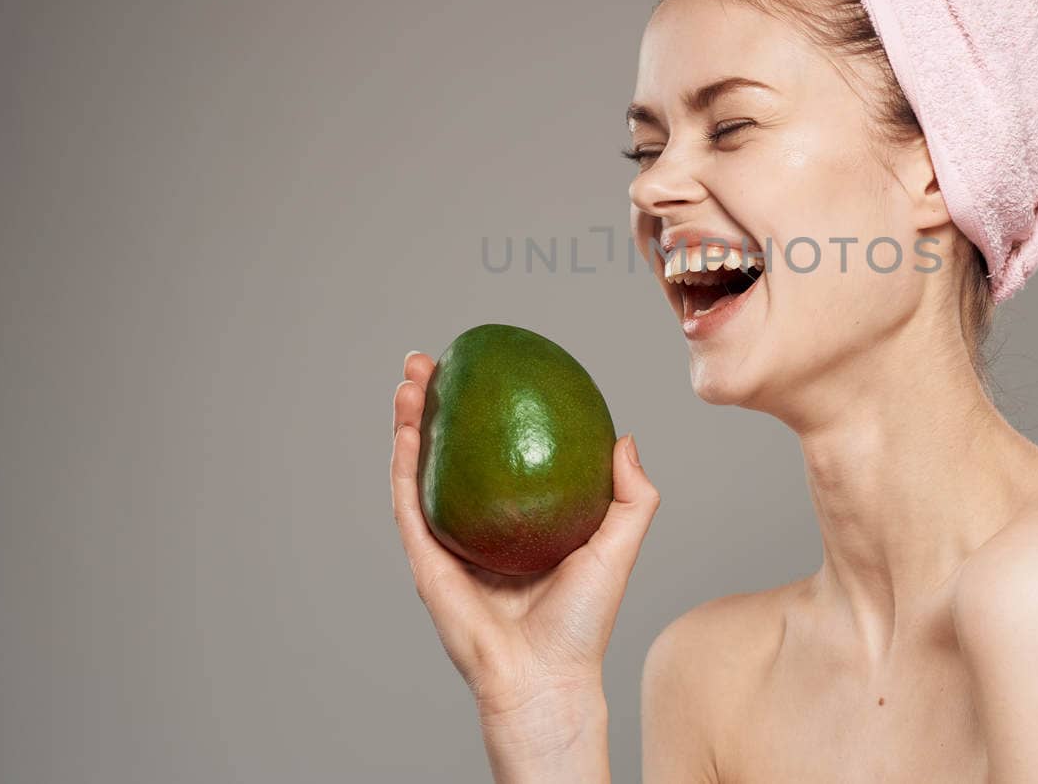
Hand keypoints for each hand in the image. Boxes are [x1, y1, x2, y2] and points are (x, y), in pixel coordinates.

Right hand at [390, 351, 661, 716]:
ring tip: (411, 379)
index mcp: (517, 518)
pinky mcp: (426, 561)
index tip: (485, 366)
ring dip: (408, 421)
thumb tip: (625, 437)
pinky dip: (404, 464)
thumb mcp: (620, 544)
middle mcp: (477, 524)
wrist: (547, 677)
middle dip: (433, 401)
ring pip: (419, 468)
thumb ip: (633, 494)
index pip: (496, 449)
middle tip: (430, 360)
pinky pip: (410, 504)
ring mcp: (448, 541)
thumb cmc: (584, 622)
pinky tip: (407, 429)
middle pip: (448, 449)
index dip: (486, 407)